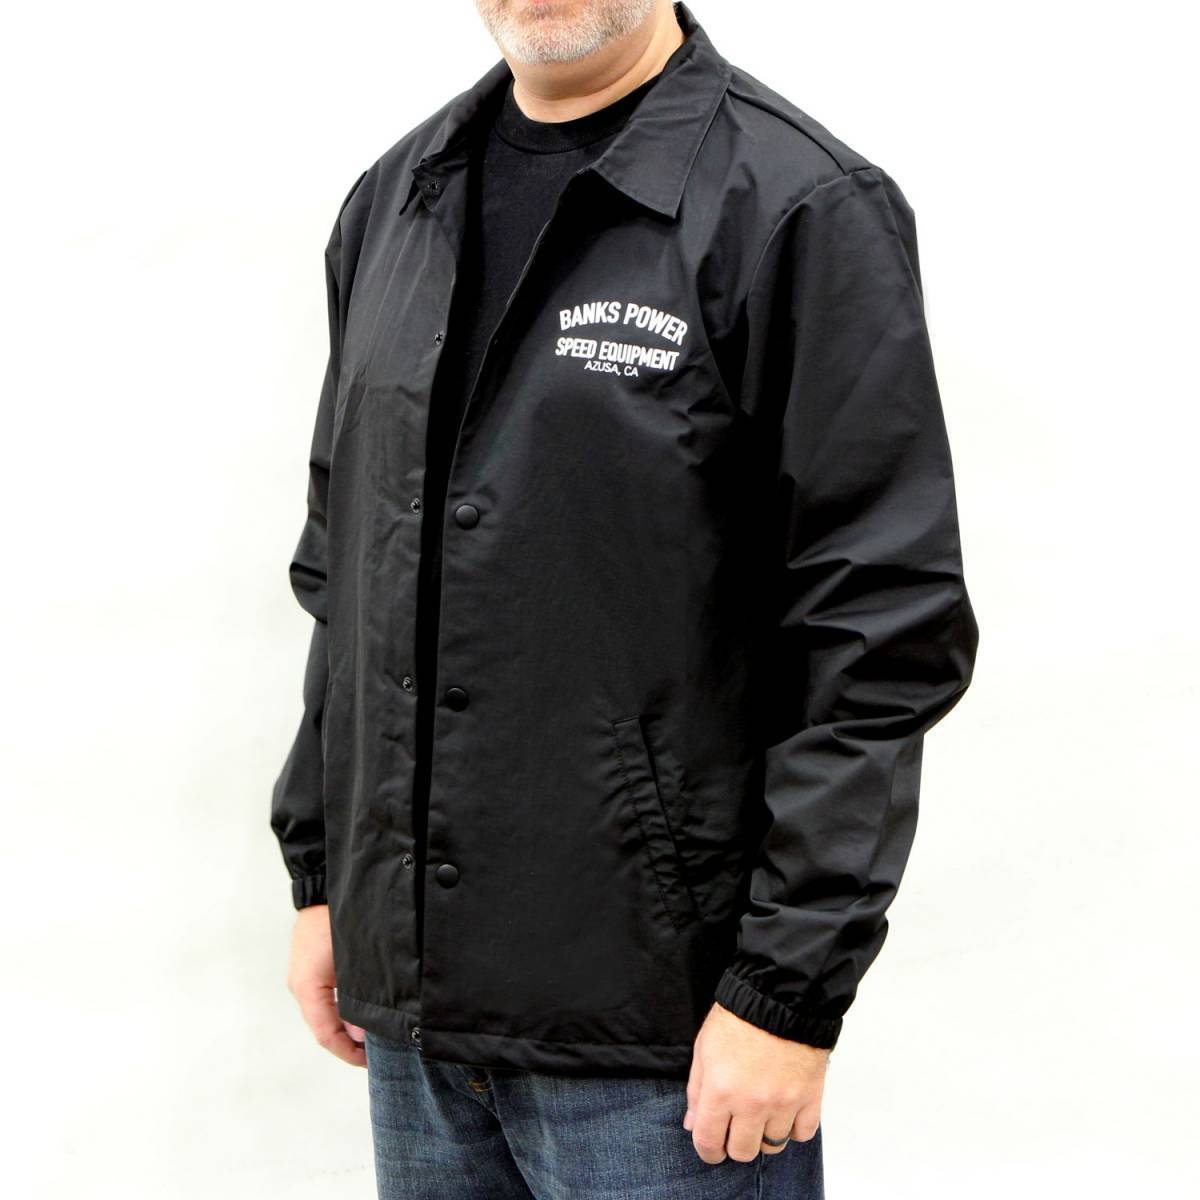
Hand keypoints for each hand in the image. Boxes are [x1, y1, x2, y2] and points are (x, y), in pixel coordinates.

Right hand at [286, 904, 366, 1066]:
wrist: (322, 885)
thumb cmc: (339, 919)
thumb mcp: (354, 963)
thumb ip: (357, 1001)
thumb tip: (363, 1035)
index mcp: (307, 986)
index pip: (325, 1034)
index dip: (348, 1053)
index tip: (369, 1062)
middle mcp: (300, 985)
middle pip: (323, 1025)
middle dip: (349, 1042)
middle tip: (378, 1051)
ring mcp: (303, 976)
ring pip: (324, 1012)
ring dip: (346, 1025)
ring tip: (374, 1034)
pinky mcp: (310, 966)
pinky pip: (324, 997)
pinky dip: (341, 1009)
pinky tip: (362, 1010)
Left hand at [683, 1001, 829, 1163]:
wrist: (780, 997)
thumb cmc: (739, 1018)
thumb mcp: (704, 1049)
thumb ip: (697, 1090)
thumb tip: (693, 1124)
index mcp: (721, 1090)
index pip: (709, 1142)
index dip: (708, 1151)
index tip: (711, 1147)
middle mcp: (752, 1103)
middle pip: (743, 1152)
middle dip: (735, 1144)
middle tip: (736, 1129)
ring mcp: (784, 1103)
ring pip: (774, 1145)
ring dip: (765, 1134)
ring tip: (762, 1114)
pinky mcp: (810, 1098)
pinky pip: (803, 1134)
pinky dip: (794, 1127)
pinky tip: (785, 1110)